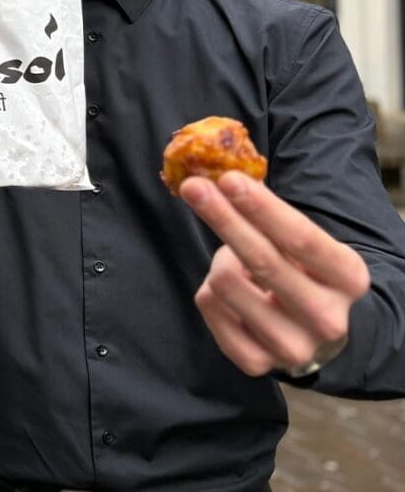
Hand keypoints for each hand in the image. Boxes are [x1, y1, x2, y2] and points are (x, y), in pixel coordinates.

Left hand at [180, 171, 369, 376]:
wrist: (319, 335)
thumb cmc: (307, 275)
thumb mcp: (309, 246)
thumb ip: (273, 218)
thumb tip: (223, 181)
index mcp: (348, 280)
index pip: (300, 237)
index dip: (260, 207)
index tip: (228, 179)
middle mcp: (326, 318)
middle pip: (261, 259)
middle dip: (222, 217)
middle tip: (193, 187)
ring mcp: (291, 347)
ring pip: (226, 282)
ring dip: (221, 258)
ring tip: (237, 261)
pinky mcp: (256, 363)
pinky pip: (209, 305)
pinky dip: (210, 287)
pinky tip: (232, 290)